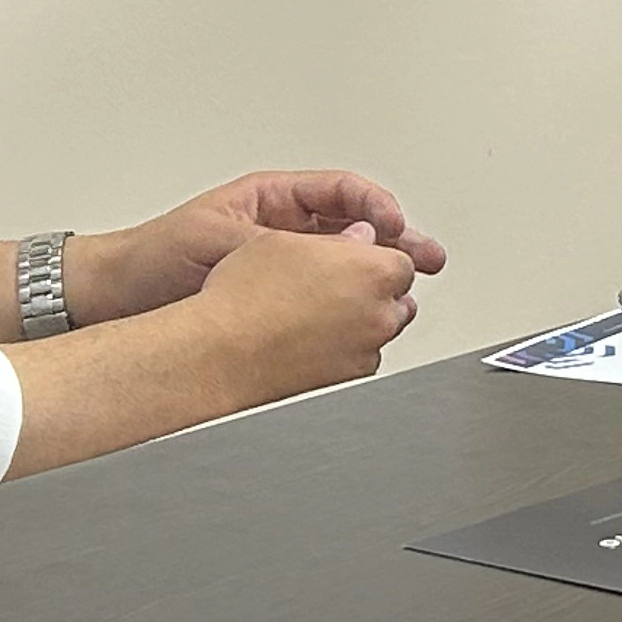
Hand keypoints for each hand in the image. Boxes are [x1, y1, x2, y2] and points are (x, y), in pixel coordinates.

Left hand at [72, 171, 446, 325]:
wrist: (116, 296)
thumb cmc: (153, 256)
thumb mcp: (216, 238)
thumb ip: (276, 242)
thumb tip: (337, 244)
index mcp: (273, 201)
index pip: (342, 192)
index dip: (375, 207)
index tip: (393, 226)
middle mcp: (284, 231)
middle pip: (356, 229)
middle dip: (396, 242)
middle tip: (427, 258)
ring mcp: (283, 265)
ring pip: (347, 265)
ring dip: (379, 275)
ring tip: (408, 289)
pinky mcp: (277, 301)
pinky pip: (325, 298)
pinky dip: (349, 305)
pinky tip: (364, 318)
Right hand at [171, 221, 421, 401]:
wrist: (219, 357)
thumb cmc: (245, 300)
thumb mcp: (286, 241)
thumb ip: (339, 238)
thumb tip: (359, 238)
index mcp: (375, 271)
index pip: (401, 260)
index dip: (373, 258)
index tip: (352, 260)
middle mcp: (381, 314)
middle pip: (396, 298)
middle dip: (372, 292)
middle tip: (331, 287)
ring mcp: (366, 353)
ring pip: (377, 333)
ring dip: (358, 323)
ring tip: (309, 316)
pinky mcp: (348, 383)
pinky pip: (356, 362)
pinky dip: (341, 353)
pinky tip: (305, 344)